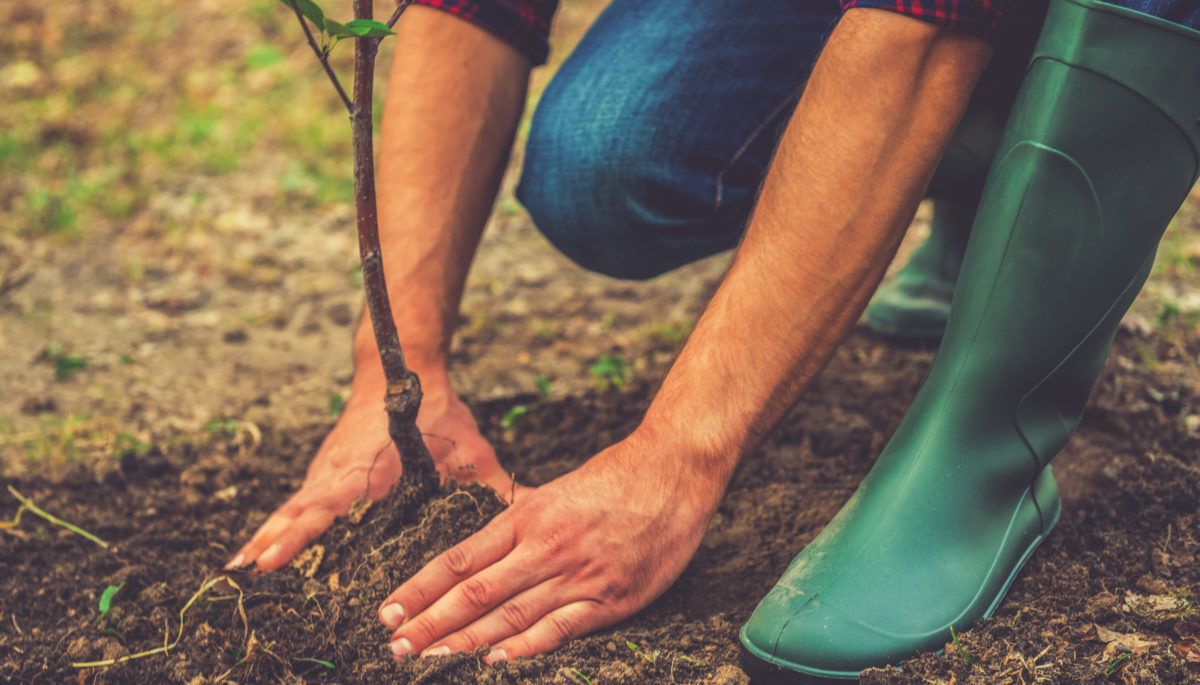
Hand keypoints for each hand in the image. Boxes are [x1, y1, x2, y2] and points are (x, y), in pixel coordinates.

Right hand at [227, 369, 515, 571]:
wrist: (400, 366)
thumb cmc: (438, 410)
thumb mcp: (470, 449)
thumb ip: (494, 485)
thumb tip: (532, 510)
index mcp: (370, 468)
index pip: (329, 505)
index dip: (301, 534)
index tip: (273, 559)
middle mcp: (340, 471)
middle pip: (300, 511)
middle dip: (274, 542)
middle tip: (248, 575)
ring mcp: (328, 470)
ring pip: (293, 507)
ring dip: (268, 536)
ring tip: (240, 572)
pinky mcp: (326, 471)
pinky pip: (298, 502)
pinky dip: (279, 525)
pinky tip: (260, 553)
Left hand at [376, 431, 720, 660]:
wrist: (673, 470)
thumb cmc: (615, 477)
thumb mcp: (556, 491)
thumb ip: (520, 520)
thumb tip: (484, 541)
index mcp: (526, 518)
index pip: (459, 559)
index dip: (421, 588)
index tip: (388, 610)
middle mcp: (544, 547)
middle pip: (474, 592)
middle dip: (430, 623)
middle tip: (394, 647)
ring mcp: (577, 575)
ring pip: (509, 615)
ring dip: (464, 641)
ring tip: (428, 659)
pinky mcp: (611, 598)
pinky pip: (560, 628)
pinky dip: (525, 647)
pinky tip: (494, 661)